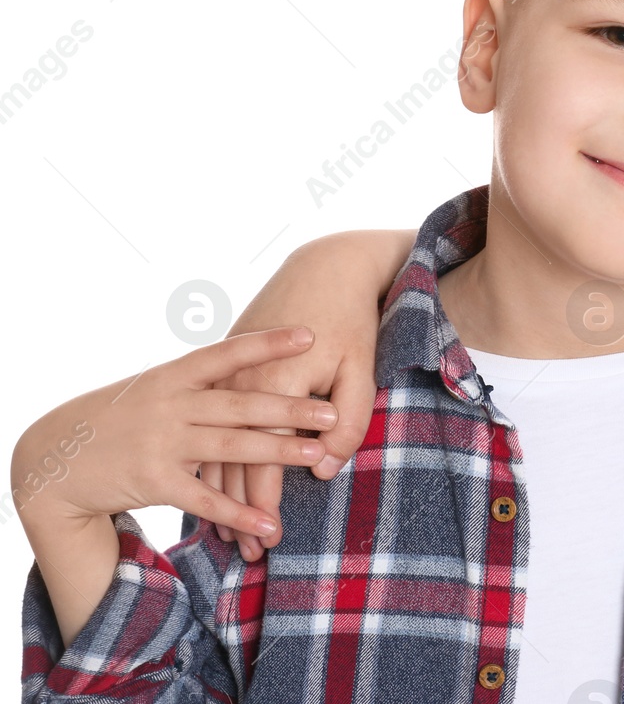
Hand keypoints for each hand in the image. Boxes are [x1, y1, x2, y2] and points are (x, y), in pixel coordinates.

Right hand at [13, 327, 335, 539]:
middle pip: (241, 405)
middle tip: (331, 414)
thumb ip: (205, 382)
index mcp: (177, 373)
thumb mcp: (159, 385)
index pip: (229, 352)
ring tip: (318, 457)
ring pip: (231, 448)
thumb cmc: (123, 414)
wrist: (57, 453)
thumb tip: (257, 370)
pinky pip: (205, 499)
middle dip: (291, 410)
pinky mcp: (154, 481)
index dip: (269, 342)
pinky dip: (238, 513)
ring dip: (277, 455)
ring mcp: (162, 443)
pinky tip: (270, 525)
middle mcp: (171, 404)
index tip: (310, 333)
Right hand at [201, 231, 403, 559]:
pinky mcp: (212, 378)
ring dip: (227, 499)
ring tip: (242, 542)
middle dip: (247, 509)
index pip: (267, 452)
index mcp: (273, 380)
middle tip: (261, 552)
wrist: (324, 269)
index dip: (271, 496)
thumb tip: (326, 469)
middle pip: (236, 459)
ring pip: (214, 453)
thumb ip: (350, 420)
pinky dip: (212, 473)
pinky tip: (223, 507)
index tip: (276, 533)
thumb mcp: (361, 367)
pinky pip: (204, 433)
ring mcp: (216, 382)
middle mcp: (234, 384)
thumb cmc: (349, 320)